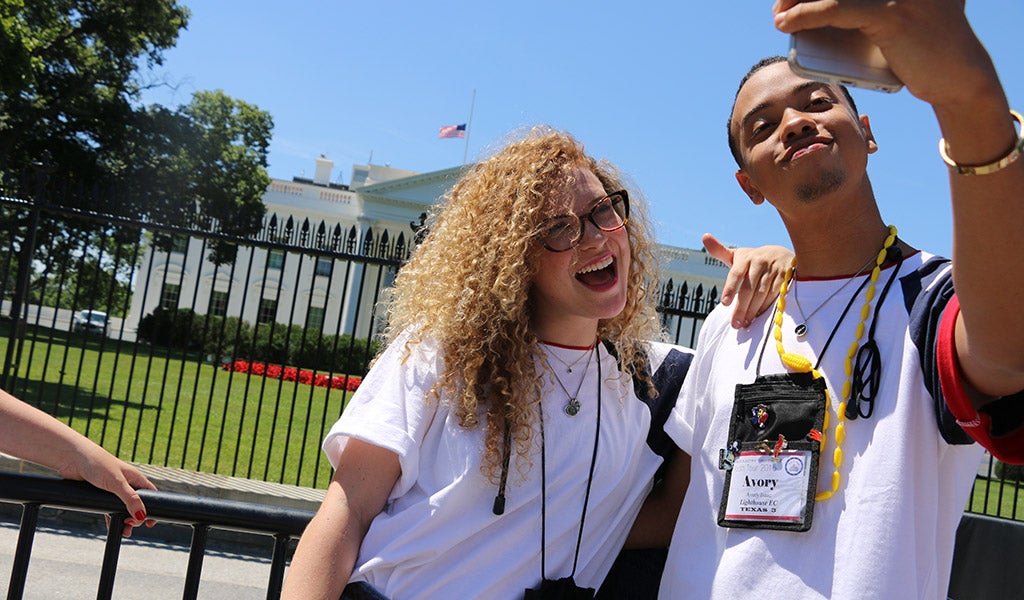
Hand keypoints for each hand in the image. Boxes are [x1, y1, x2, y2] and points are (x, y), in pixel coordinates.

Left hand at [60, 443, 157, 536]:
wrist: (72, 458)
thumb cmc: (97, 464)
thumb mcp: (116, 483)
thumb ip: (130, 499)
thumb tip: (142, 515)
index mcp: (135, 478)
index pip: (150, 494)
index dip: (153, 508)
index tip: (150, 523)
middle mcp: (126, 484)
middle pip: (137, 505)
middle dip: (136, 518)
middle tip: (130, 525)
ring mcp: (113, 490)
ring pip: (123, 509)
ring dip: (124, 521)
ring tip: (123, 531)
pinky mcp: (100, 495)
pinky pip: (109, 510)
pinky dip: (112, 519)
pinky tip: (112, 526)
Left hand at [703, 233, 791, 328]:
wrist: (781, 254)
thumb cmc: (752, 260)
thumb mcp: (737, 255)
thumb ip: (720, 251)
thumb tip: (704, 236)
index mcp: (745, 257)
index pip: (736, 273)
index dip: (730, 288)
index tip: (724, 304)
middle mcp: (760, 261)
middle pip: (749, 288)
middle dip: (741, 308)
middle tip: (735, 324)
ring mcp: (774, 269)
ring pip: (762, 293)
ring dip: (753, 310)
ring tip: (745, 323)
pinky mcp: (786, 276)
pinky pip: (775, 294)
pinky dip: (767, 307)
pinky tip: (759, 316)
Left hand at [772, 0, 997, 108]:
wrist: (959, 78)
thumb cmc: (922, 50)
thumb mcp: (895, 18)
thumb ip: (870, 6)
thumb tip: (814, 8)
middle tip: (781, 5)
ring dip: (796, 0)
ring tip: (779, 15)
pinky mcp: (892, 14)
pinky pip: (837, 10)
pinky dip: (805, 14)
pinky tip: (785, 22)